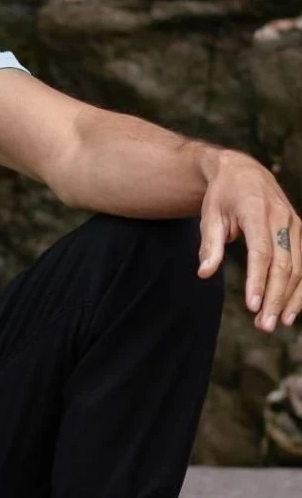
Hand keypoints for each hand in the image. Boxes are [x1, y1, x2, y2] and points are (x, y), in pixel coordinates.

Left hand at [197, 150, 301, 331]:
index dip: (258, 280)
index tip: (252, 305)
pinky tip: (291, 309)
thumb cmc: (222, 196)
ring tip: (276, 324)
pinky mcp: (297, 232)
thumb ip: (209, 245)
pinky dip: (299, 288)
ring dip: (289, 298)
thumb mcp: (209, 216)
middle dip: (276, 297)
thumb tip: (204, 273)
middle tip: (265, 326)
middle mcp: (282, 218)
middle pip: (284, 264)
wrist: (243, 171)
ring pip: (299, 267)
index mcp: (258, 211)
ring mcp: (294, 225)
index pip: (261, 252)